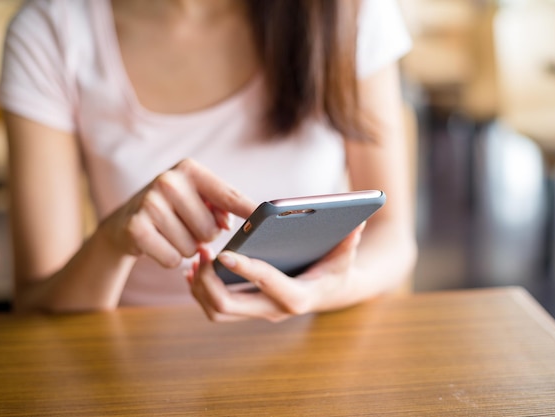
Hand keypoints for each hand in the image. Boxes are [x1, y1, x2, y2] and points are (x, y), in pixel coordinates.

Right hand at [99, 159, 255, 267]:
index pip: (227, 195)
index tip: (266, 218)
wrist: (126, 222)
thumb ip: (222, 205)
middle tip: (188, 227)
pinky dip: (170, 258)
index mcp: (190, 170)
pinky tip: (159, 244)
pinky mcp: (136, 228)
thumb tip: (235, 223)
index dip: (248, 210)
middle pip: (211, 229)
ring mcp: (149, 203)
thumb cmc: (174, 210)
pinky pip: (172, 258)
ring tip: (172, 234)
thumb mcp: (197, 198)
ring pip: (192, 247)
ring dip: (187, 249)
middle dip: (204, 236)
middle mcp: (168, 181)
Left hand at [188, 223, 365, 321]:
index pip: (266, 284)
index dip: (245, 269)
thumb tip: (357, 224)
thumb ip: (348, 242)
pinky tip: (199, 268)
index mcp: (297, 297)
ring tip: (196, 260)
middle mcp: (274, 310)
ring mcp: (259, 312)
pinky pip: (216, 308)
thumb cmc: (337, 269)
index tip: (225, 252)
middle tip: (203, 253)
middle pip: (228, 306)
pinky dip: (201, 290)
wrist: (331, 292)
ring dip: (200, 288)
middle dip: (208, 282)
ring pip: (216, 311)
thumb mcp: (345, 256)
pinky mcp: (249, 309)